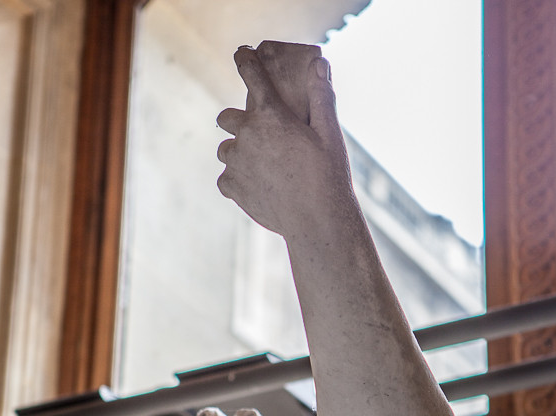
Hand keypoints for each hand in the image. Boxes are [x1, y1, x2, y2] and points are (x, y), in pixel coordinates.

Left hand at [216, 46, 352, 237]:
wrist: (316, 221)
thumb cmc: (327, 177)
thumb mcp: (330, 134)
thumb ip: (321, 96)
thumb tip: (319, 64)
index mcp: (271, 114)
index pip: (250, 73)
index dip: (245, 60)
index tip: (242, 55)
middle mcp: (247, 134)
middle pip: (226, 117)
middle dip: (238, 122)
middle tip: (257, 133)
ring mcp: (236, 162)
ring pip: (226, 150)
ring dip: (238, 153)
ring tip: (259, 166)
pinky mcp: (233, 188)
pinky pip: (226, 179)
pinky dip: (236, 181)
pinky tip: (256, 186)